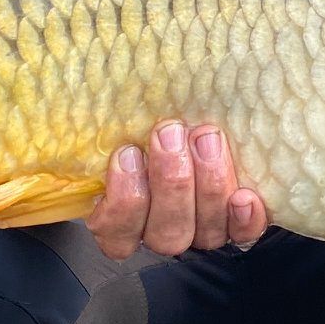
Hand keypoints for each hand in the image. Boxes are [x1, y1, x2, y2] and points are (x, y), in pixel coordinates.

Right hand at [86, 119, 269, 260]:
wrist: (203, 117)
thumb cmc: (159, 117)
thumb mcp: (128, 118)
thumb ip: (115, 123)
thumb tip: (79, 88)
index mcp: (125, 216)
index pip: (115, 233)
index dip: (122, 202)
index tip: (127, 153)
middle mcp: (164, 230)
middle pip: (165, 232)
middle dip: (170, 181)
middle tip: (171, 133)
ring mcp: (203, 230)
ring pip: (203, 233)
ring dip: (207, 186)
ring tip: (206, 139)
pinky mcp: (239, 224)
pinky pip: (243, 235)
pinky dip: (245, 220)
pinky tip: (245, 197)